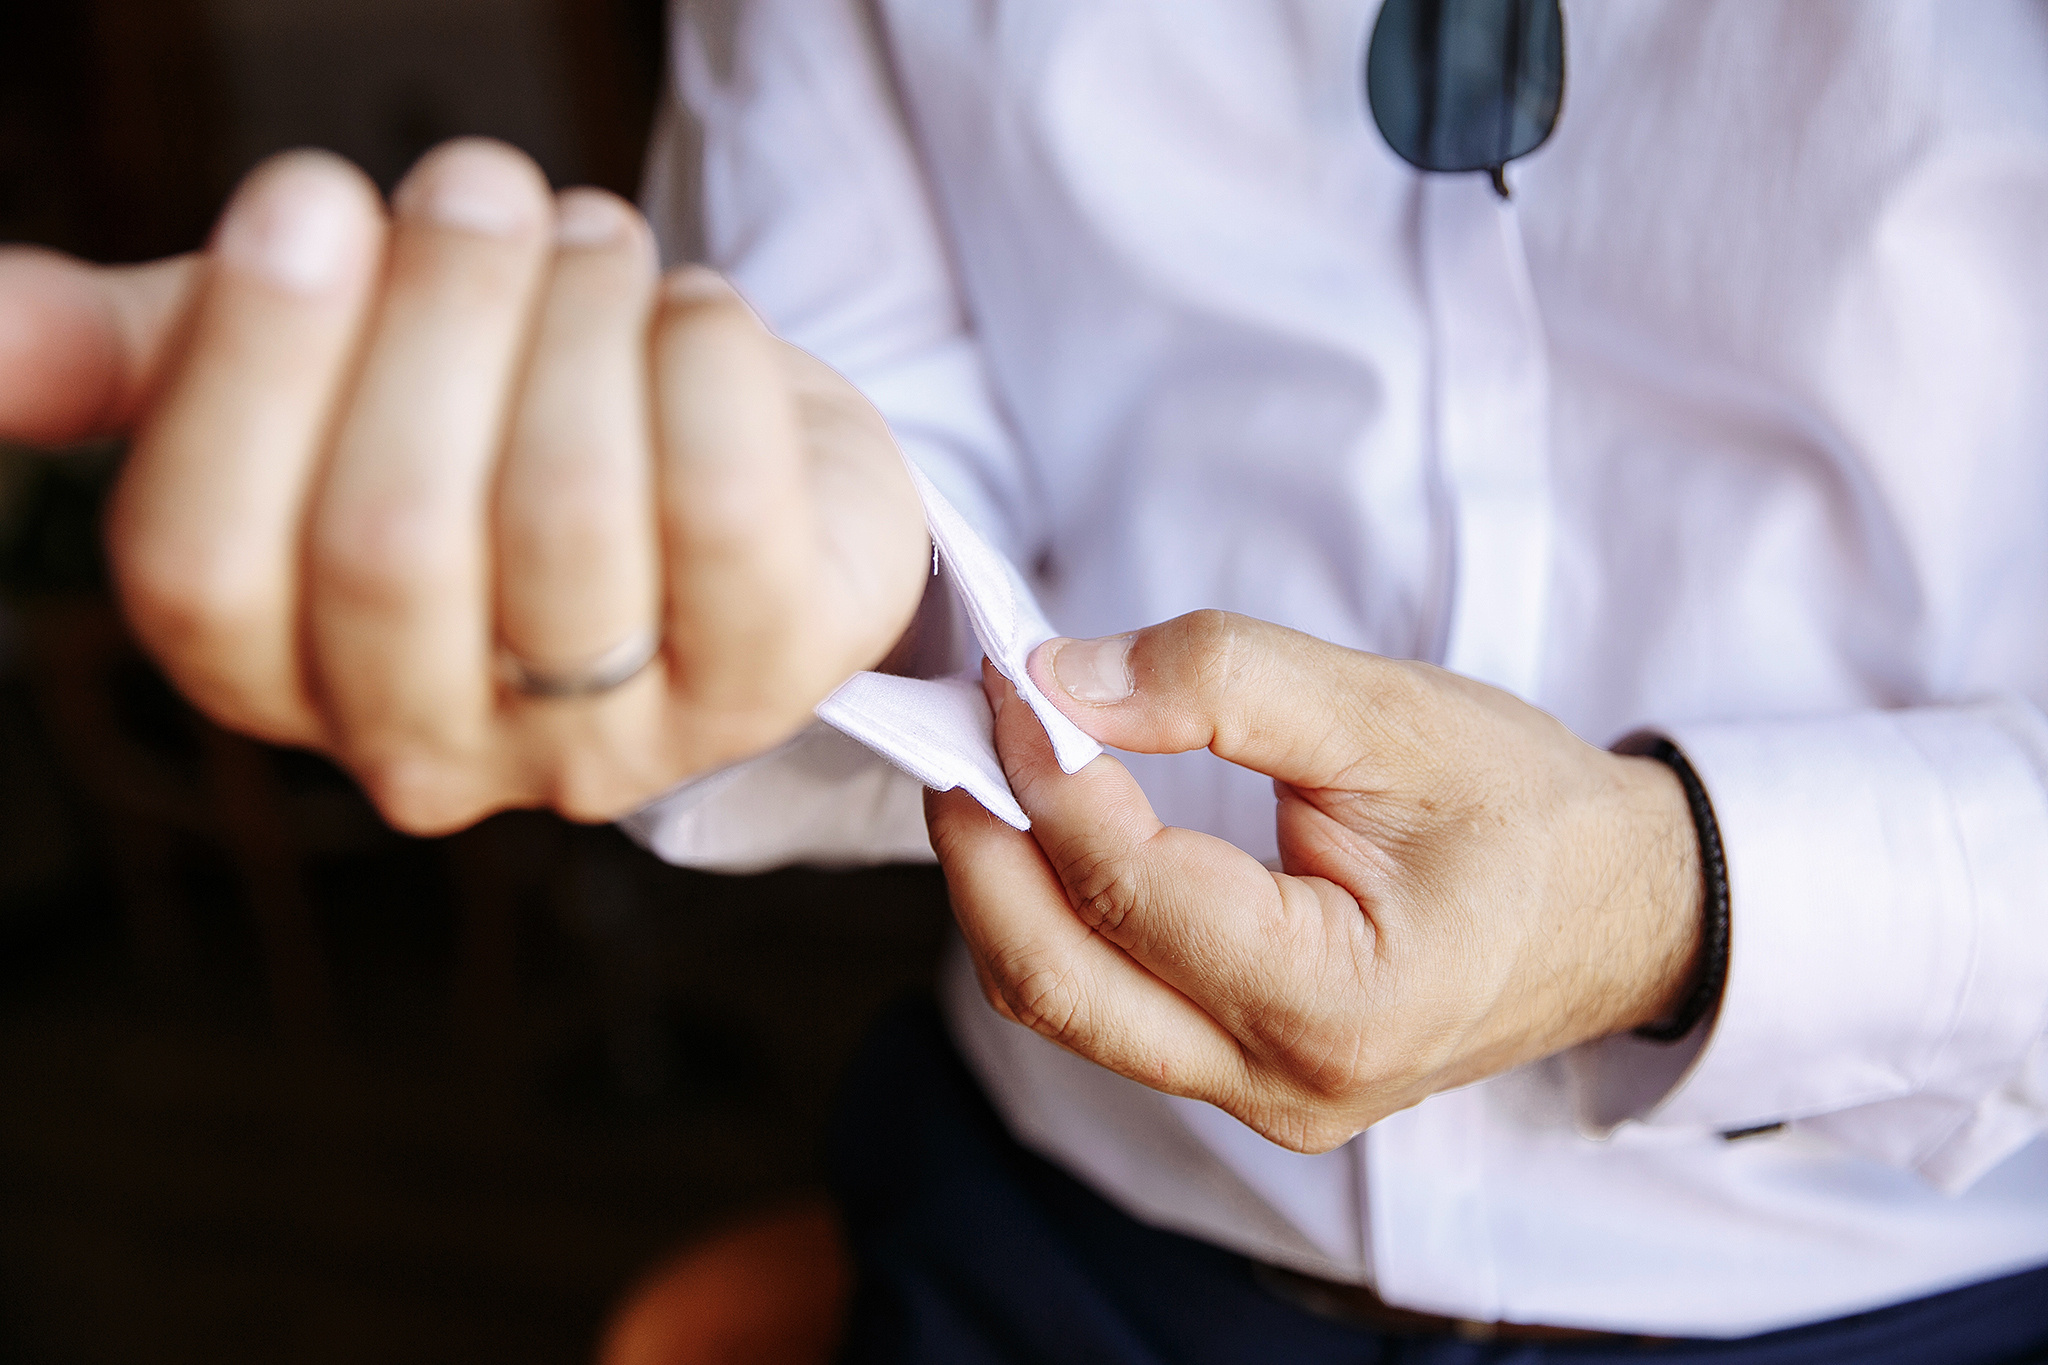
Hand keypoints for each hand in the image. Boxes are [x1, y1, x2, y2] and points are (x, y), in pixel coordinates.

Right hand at [0, 140, 929, 830]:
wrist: (728, 451)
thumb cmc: (483, 412)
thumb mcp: (301, 378)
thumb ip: (140, 361)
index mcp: (274, 671)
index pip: (194, 566)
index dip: (247, 364)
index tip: (312, 196)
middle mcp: (430, 743)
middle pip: (386, 539)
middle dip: (438, 314)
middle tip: (481, 183)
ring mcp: (609, 734)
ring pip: (566, 513)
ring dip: (577, 318)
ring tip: (592, 243)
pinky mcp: (767, 675)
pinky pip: (726, 504)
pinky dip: (706, 358)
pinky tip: (690, 316)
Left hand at [926, 612, 1702, 1152]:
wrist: (1618, 912)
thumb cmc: (1527, 812)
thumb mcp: (1389, 714)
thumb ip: (1223, 681)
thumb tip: (1062, 677)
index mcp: (1339, 1003)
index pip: (1132, 890)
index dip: (1048, 775)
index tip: (1010, 677)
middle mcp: (1287, 1085)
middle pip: (1057, 984)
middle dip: (982, 849)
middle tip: (960, 733)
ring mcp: (1261, 1101)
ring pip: (1067, 1006)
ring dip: (1005, 887)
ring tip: (994, 770)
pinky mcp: (1246, 1080)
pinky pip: (1110, 1009)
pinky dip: (1057, 918)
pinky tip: (1051, 832)